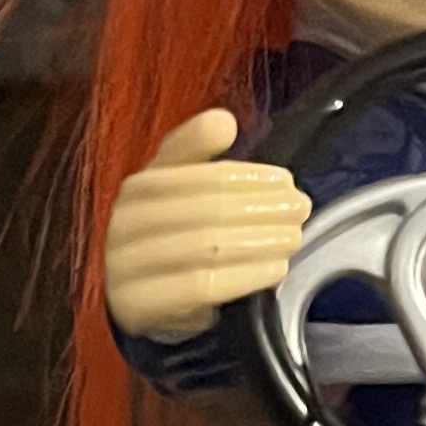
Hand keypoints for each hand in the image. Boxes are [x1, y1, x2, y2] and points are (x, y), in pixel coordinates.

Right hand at [103, 107, 310, 341]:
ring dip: (261, 240)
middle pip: (207, 209)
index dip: (249, 177)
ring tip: (293, 237)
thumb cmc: (169, 237)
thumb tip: (223, 121)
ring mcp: (125, 264)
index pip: (201, 175)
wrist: (138, 301)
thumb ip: (197, 151)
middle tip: (300, 211)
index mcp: (139, 187)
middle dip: (262, 208)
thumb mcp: (177, 190)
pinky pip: (202, 286)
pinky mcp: (137, 304)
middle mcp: (125, 222)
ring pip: (206, 246)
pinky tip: (276, 268)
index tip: (286, 182)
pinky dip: (246, 276)